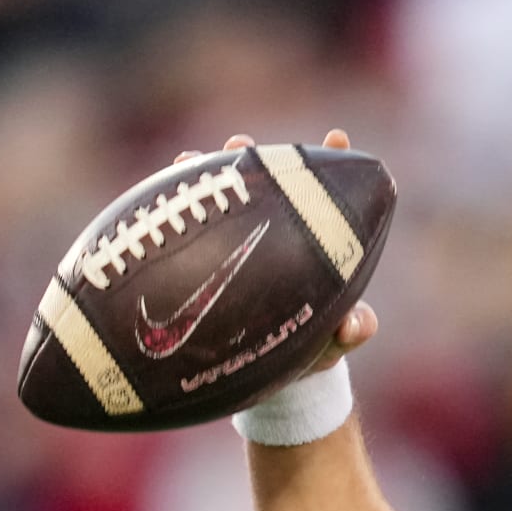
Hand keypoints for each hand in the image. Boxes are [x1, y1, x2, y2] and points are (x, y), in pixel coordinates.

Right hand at [174, 129, 376, 371]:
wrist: (271, 373)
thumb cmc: (310, 346)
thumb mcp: (331, 341)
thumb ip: (352, 330)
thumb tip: (355, 324)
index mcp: (312, 241)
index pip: (323, 194)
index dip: (330, 161)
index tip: (335, 137)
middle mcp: (273, 232)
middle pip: (264, 184)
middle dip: (253, 158)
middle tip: (238, 143)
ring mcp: (236, 242)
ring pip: (220, 201)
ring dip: (204, 176)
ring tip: (188, 158)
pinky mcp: (203, 260)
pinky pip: (186, 233)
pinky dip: (173, 214)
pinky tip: (156, 201)